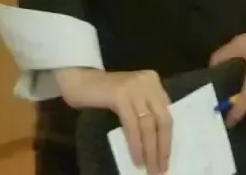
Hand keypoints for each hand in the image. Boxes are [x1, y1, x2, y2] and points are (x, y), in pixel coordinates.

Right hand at [54, 67, 172, 174]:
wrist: (77, 79)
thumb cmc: (103, 92)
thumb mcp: (131, 97)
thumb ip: (145, 110)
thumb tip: (158, 143)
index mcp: (152, 81)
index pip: (167, 114)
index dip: (168, 139)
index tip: (166, 159)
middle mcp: (147, 82)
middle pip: (162, 120)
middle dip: (162, 147)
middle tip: (161, 168)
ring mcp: (134, 88)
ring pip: (148, 125)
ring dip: (150, 150)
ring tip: (150, 168)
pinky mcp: (120, 95)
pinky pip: (133, 126)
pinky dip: (136, 144)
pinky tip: (136, 158)